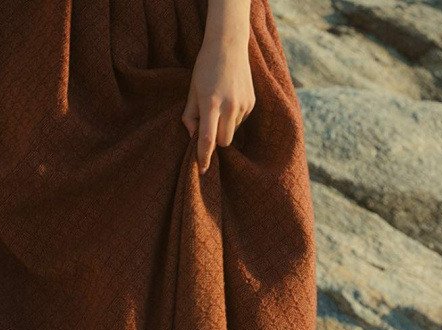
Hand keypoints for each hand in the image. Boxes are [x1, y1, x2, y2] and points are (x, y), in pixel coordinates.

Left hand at [181, 37, 253, 173]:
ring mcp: (243, 105)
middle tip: (207, 127)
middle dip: (216, 140)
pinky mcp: (251, 103)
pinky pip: (240, 120)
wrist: (229, 46)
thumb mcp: (192, 89)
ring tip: (218, 107)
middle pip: (224, 141)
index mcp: (211, 103)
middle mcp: (229, 106)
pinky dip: (233, 117)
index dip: (204, 156)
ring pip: (233, 131)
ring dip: (224, 127)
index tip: (202, 170)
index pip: (207, 138)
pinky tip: (229, 100)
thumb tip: (191, 135)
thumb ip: (190, 114)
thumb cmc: (205, 67)